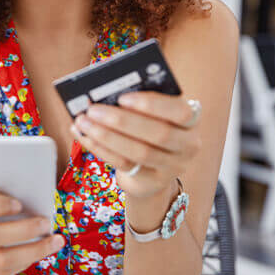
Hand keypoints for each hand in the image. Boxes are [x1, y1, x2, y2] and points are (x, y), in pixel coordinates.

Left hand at [70, 91, 201, 199]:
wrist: (153, 165)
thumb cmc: (149, 124)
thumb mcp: (151, 111)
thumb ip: (137, 101)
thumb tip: (103, 93)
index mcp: (191, 119)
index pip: (181, 112)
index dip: (152, 104)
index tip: (122, 97)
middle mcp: (188, 145)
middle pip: (158, 134)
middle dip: (121, 120)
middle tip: (93, 109)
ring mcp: (172, 167)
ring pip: (139, 152)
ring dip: (106, 135)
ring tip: (83, 121)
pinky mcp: (152, 182)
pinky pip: (124, 164)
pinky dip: (100, 148)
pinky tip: (84, 136)